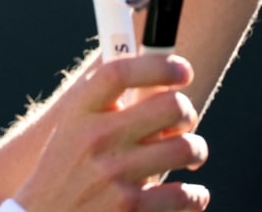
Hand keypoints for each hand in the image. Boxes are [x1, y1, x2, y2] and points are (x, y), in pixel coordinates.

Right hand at [13, 55, 209, 211]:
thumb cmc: (65, 167)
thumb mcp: (72, 127)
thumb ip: (104, 100)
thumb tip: (148, 67)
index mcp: (79, 113)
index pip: (119, 72)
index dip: (158, 64)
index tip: (181, 70)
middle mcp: (96, 139)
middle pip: (169, 106)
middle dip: (187, 111)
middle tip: (184, 120)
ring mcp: (115, 175)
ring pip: (187, 148)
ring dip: (195, 151)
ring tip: (187, 155)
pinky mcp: (131, 209)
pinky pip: (187, 194)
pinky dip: (194, 195)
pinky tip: (186, 194)